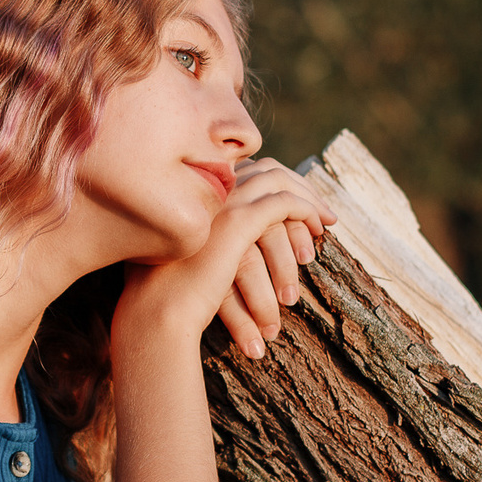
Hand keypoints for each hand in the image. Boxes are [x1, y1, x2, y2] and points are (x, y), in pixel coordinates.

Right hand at [118, 158, 333, 360]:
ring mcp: (221, 202)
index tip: (299, 205)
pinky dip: (306, 211)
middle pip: (266, 170)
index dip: (278, 184)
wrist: (156, 312)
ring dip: (307, 202)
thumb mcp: (192, 260)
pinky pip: (284, 204)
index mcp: (194, 195)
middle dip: (300, 188)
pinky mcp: (237, 221)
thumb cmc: (170, 297)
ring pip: (278, 185)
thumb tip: (240, 254)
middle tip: (323, 213)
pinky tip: (318, 229)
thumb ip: (213, 245)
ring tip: (325, 225)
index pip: (247, 172)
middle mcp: (206, 191)